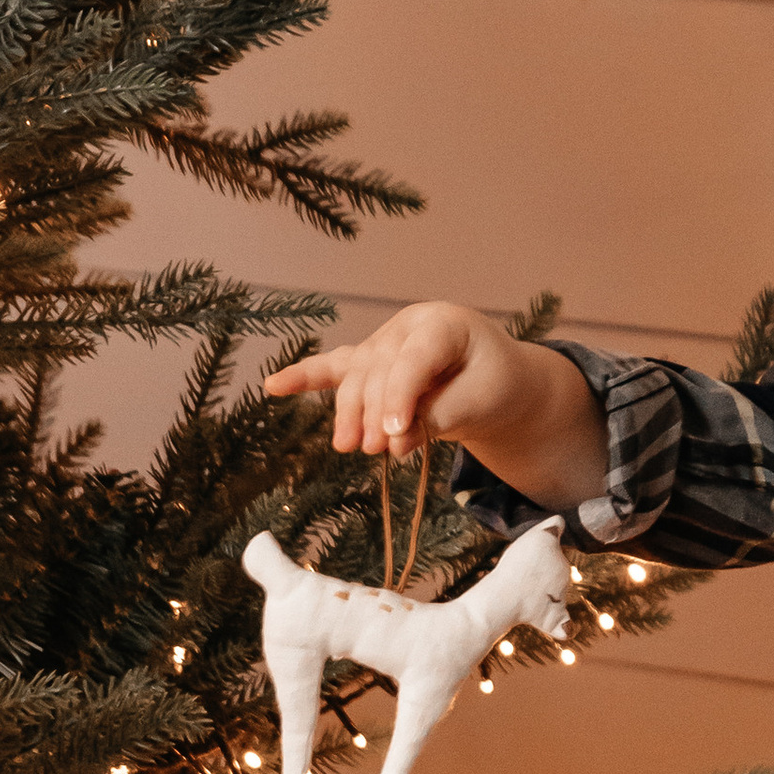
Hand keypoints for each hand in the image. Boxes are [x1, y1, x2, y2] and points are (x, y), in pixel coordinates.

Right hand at [265, 298, 508, 456]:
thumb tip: (394, 440)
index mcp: (443, 323)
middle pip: (379, 369)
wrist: (499, 383)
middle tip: (375, 450)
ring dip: (349, 412)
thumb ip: (439, 417)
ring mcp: (385, 341)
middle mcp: (407, 326)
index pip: (414, 358)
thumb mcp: (482, 401)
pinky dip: (304, 377)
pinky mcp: (370, 362)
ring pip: (357, 376)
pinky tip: (274, 386)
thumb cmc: (495, 386)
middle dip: (374, 411)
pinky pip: (335, 368)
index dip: (401, 395)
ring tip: (349, 446)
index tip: (395, 433)